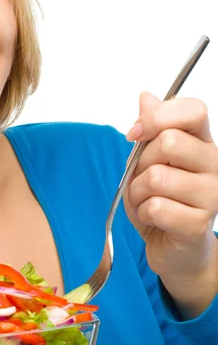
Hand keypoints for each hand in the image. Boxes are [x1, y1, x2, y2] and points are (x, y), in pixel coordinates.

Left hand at [124, 92, 217, 317]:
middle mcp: (215, 165)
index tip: (134, 134)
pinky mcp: (199, 224)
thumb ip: (149, 131)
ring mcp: (211, 195)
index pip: (192, 110)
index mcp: (202, 143)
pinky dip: (143, 213)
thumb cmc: (162, 200)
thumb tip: (146, 97)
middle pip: (168, 142)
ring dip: (137, 192)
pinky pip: (155, 207)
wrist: (174, 248)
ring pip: (156, 177)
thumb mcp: (149, 161)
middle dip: (141, 163)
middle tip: (144, 181)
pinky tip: (154, 219)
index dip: (157, 117)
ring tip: (147, 202)